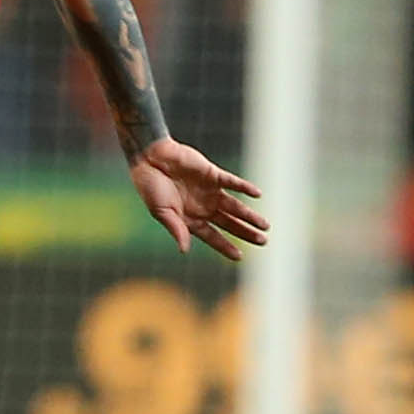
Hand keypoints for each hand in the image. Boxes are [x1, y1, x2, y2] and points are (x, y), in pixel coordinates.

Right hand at [128, 138, 268, 259]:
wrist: (148, 157)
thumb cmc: (149, 186)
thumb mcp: (161, 211)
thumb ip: (175, 229)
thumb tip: (184, 250)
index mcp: (189, 218)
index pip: (212, 235)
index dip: (225, 246)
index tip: (240, 256)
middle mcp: (203, 206)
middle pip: (229, 223)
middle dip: (245, 232)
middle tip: (263, 241)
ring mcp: (209, 190)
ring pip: (234, 206)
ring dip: (249, 215)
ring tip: (265, 225)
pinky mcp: (212, 174)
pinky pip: (232, 182)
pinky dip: (244, 187)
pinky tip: (257, 194)